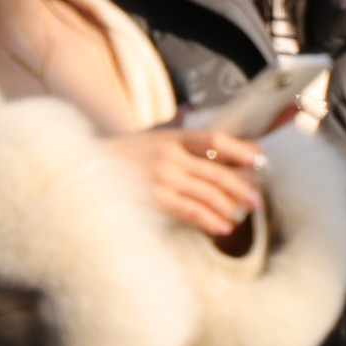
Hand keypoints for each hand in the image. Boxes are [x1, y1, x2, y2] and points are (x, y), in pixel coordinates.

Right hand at [114, 125, 258, 238]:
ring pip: (206, 193)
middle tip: (258, 199)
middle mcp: (170, 156)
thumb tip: (196, 118)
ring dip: (228, 206)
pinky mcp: (153, 199)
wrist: (84, 169)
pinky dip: (208, 219)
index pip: (216, 139)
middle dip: (242, 186)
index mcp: (174, 138)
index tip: (261, 159)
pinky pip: (188, 210)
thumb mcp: (152, 137)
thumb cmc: (124, 155)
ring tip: (242, 215)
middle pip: (217, 171)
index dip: (241, 149)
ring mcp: (161, 178)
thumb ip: (177, 133)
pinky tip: (222, 227)